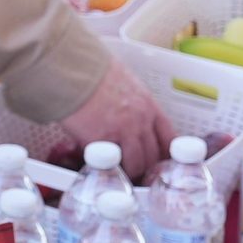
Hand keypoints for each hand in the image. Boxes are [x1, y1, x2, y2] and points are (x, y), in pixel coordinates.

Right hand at [58, 57, 172, 179]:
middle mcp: (140, 120)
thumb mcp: (124, 82)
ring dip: (128, 171)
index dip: (167, 152)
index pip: (169, 136)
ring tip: (119, 172)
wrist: (74, 70)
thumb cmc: (93, 71)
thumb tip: (128, 112)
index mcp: (148, 104)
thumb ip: (133, 102)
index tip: (163, 160)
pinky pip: (110, 163)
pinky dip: (107, 167)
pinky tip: (102, 165)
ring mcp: (123, 133)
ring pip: (136, 165)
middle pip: (153, 155)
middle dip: (146, 166)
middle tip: (138, 171)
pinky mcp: (102, 142)